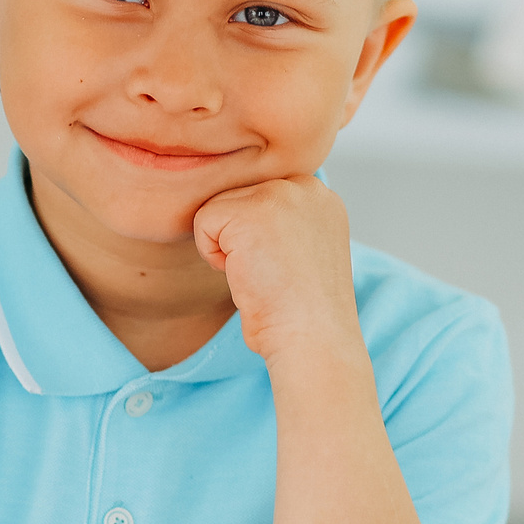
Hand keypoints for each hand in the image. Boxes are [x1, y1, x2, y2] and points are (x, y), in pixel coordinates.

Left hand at [191, 177, 363, 365]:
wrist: (311, 337)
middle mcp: (303, 186)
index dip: (255, 235)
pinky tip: (246, 274)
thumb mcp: (303, 248)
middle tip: (271, 272)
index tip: (282, 267)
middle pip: (236, 197)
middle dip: (240, 239)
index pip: (258, 193)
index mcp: (319, 195)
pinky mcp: (250, 211)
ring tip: (261, 273)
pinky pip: (204, 221)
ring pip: (218, 207)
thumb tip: (240, 215)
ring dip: (227, 247)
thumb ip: (281, 220)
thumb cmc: (302, 309)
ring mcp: (279, 194)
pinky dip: (212, 254)